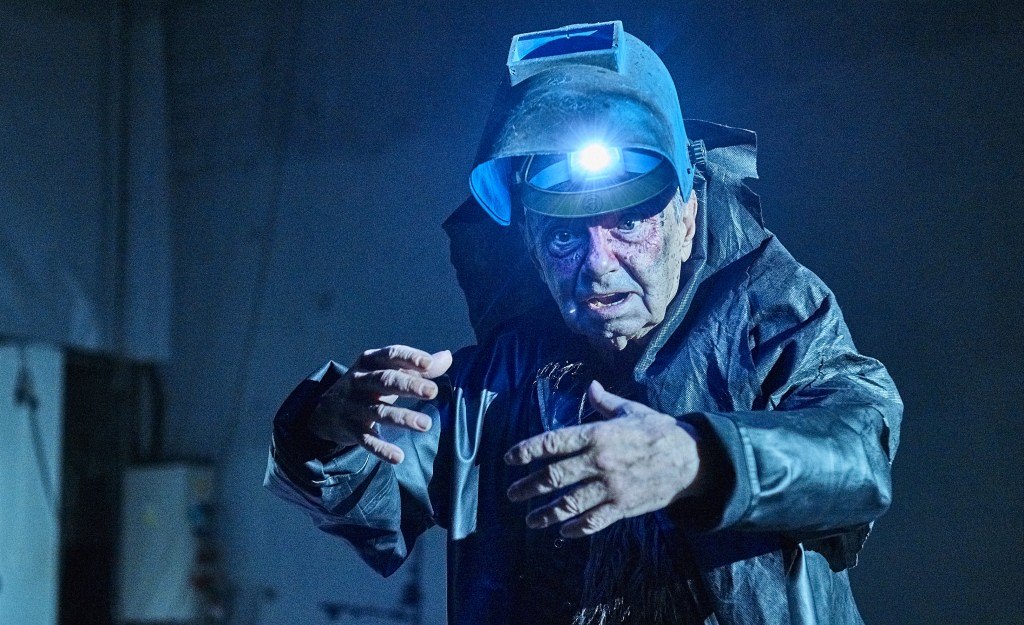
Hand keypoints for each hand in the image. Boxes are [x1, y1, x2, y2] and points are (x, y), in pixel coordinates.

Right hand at [310, 345, 451, 464]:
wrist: (326, 410)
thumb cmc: (368, 385)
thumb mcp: (387, 371)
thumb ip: (416, 367)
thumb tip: (447, 357)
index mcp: (370, 361)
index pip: (391, 355)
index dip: (409, 359)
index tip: (428, 364)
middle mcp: (360, 380)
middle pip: (385, 381)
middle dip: (408, 386)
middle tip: (432, 392)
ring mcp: (353, 405)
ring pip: (378, 411)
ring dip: (402, 418)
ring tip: (426, 425)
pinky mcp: (350, 429)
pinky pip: (366, 440)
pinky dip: (381, 449)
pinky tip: (398, 457)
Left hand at [505, 380, 702, 536]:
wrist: (692, 459)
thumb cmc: (659, 430)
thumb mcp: (631, 410)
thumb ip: (605, 402)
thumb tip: (591, 386)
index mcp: (598, 434)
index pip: (553, 442)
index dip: (527, 450)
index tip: (510, 458)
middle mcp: (600, 461)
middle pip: (554, 476)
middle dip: (529, 486)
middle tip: (512, 494)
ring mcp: (611, 487)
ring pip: (570, 503)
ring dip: (547, 513)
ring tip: (530, 519)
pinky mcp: (623, 506)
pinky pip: (594, 521)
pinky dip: (576, 528)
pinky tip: (563, 532)